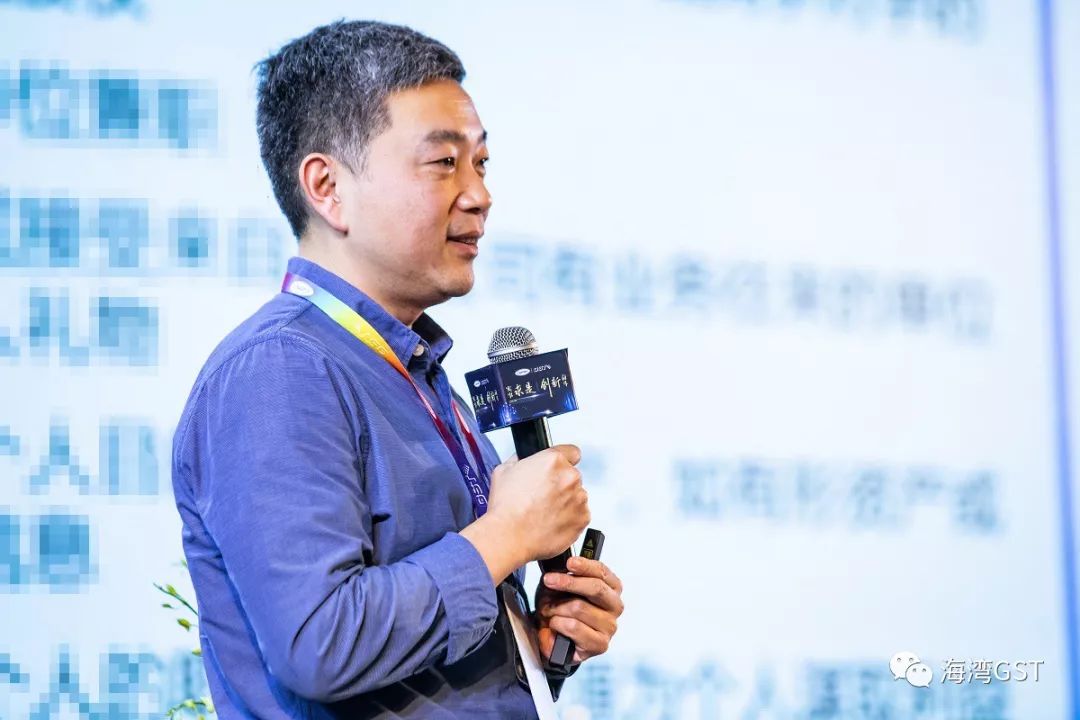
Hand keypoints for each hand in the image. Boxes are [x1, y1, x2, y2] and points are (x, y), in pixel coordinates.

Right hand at [459, 445, 589, 584]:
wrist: (509, 536)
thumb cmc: (506, 508)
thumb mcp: (504, 470)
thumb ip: (520, 460)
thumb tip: (525, 460)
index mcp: (552, 461)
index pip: (572, 452)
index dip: (564, 460)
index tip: (559, 469)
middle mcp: (569, 477)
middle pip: (572, 476)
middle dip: (560, 484)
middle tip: (542, 496)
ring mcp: (578, 498)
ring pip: (577, 496)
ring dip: (566, 502)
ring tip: (545, 512)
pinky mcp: (582, 518)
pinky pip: (580, 515)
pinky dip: (570, 518)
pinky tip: (551, 522)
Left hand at [534, 555, 623, 664]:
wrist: (556, 639)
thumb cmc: (562, 610)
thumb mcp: (562, 589)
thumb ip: (566, 577)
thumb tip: (561, 569)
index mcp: (611, 588)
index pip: (602, 572)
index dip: (585, 566)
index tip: (569, 562)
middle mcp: (615, 606)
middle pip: (596, 588)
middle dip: (569, 583)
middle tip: (549, 580)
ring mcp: (610, 626)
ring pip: (580, 608)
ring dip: (556, 608)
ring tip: (547, 610)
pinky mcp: (601, 644)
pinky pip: (574, 627)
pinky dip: (558, 623)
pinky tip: (554, 624)